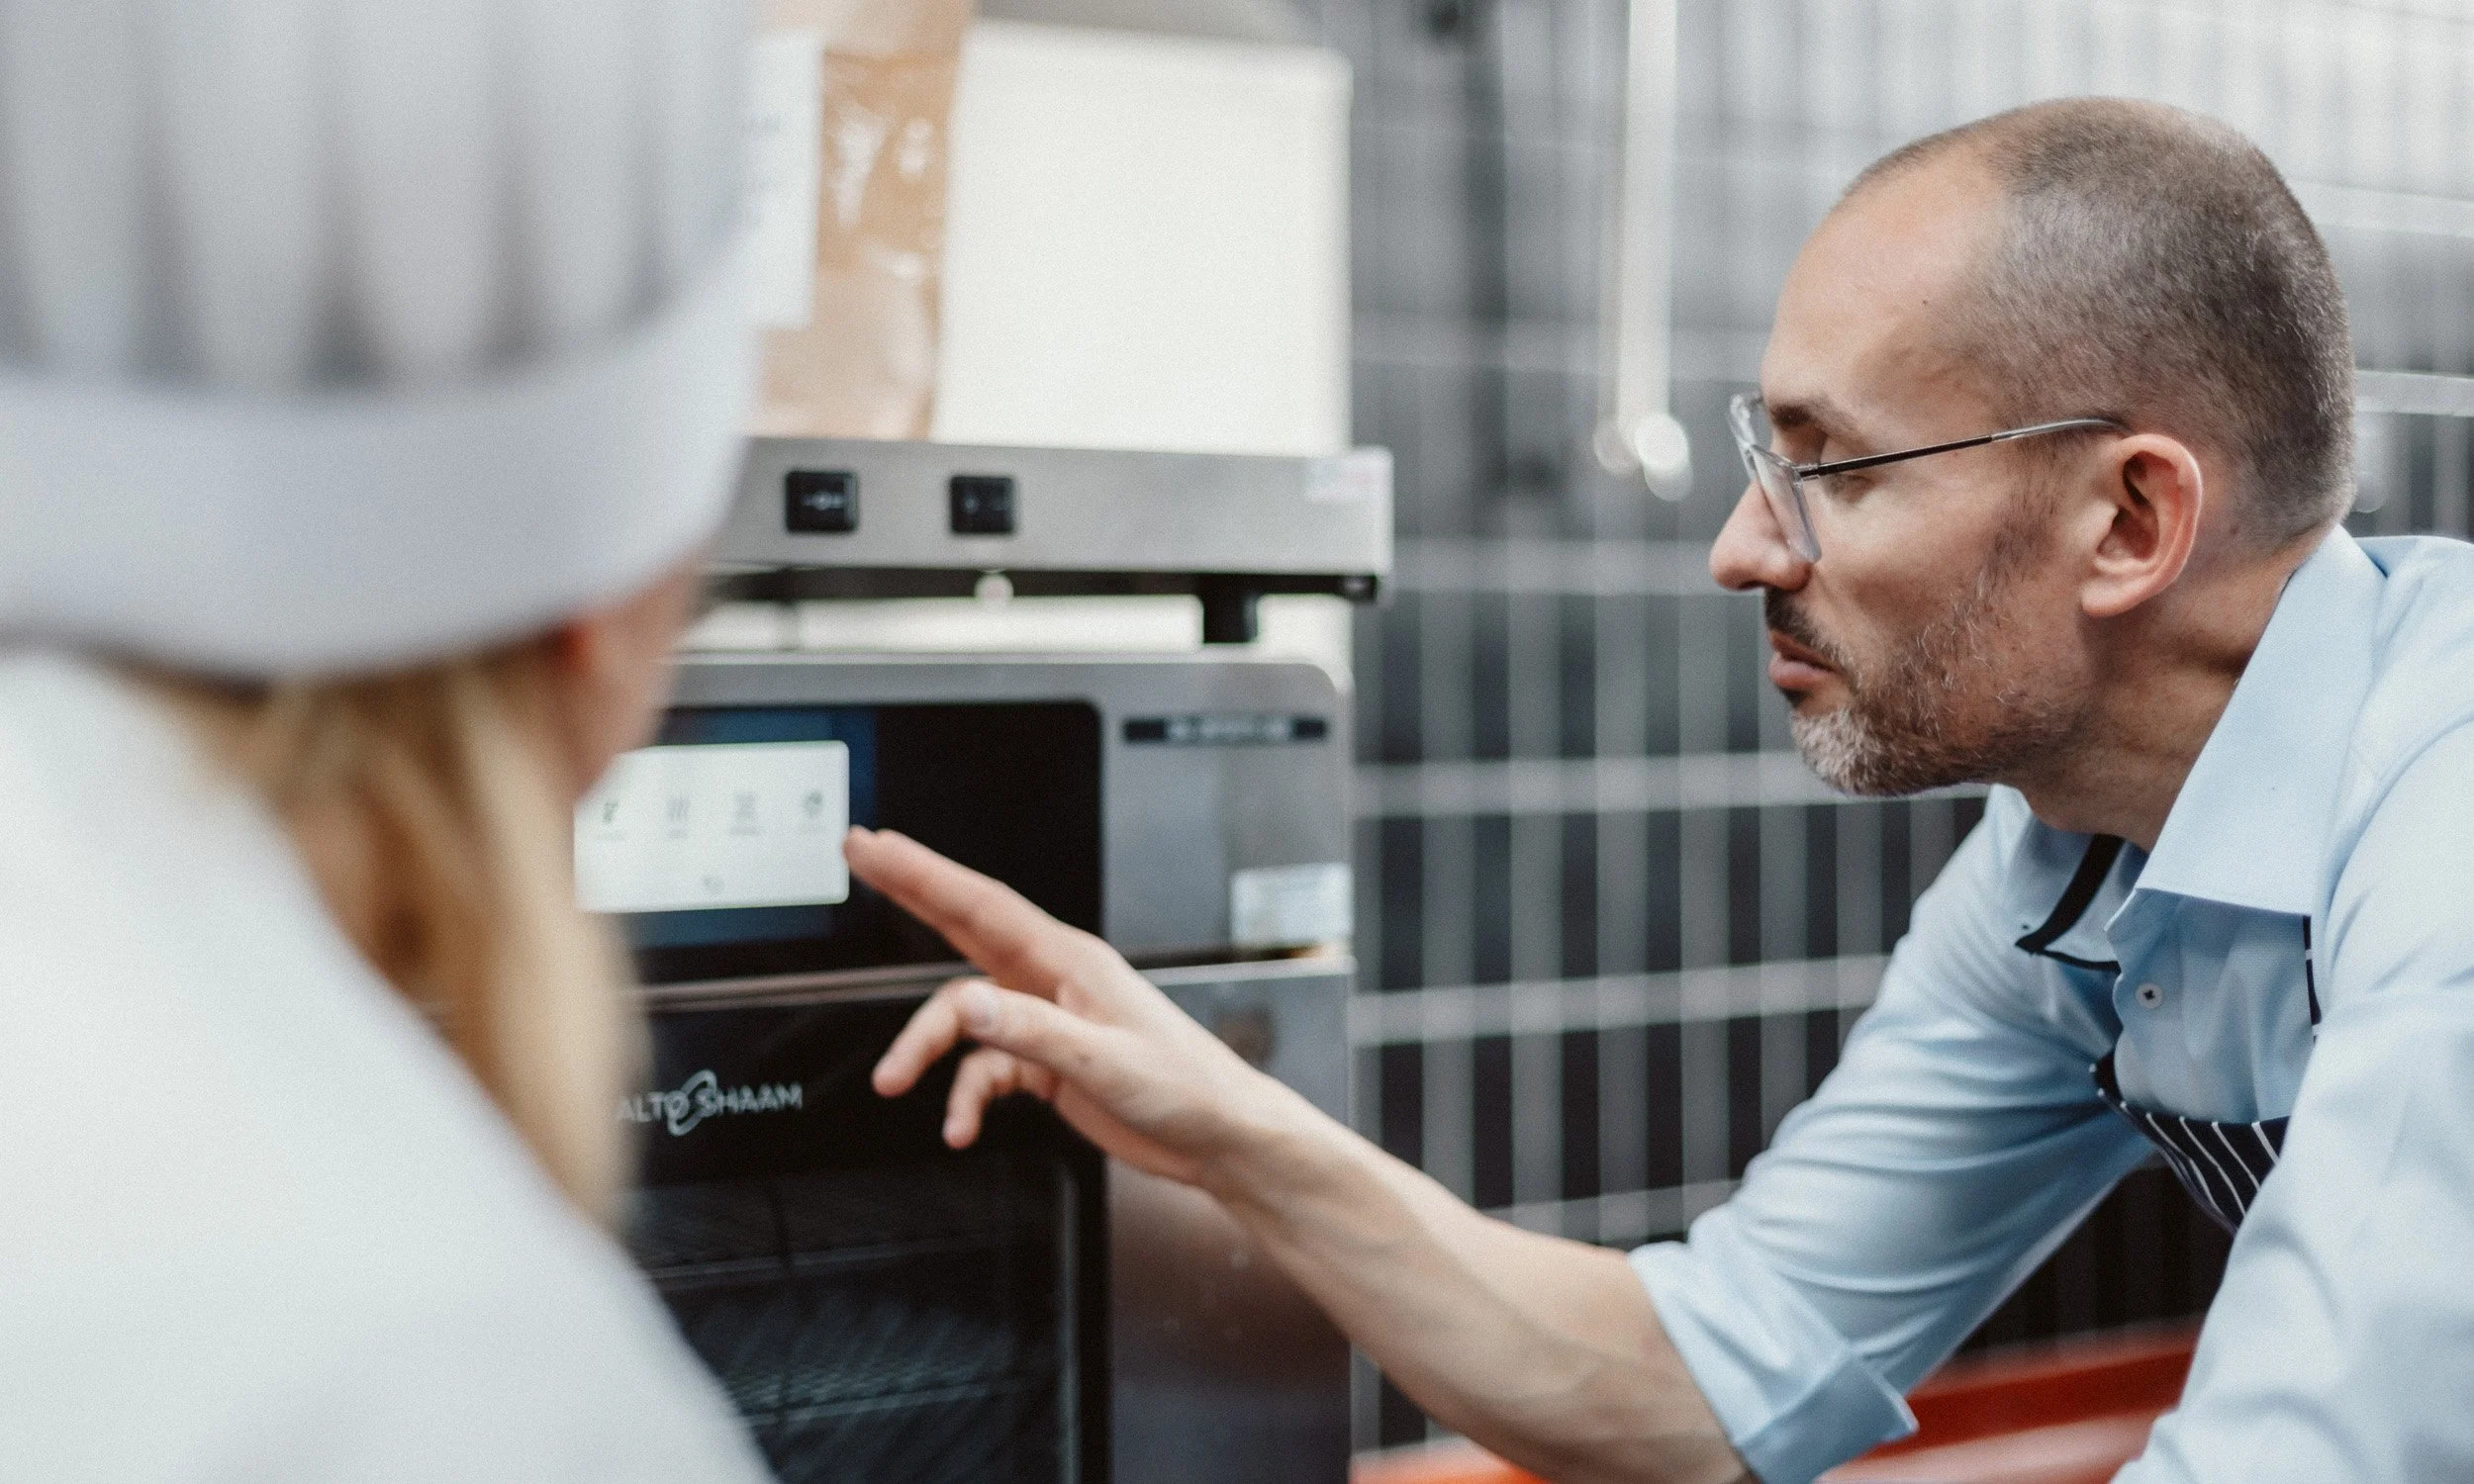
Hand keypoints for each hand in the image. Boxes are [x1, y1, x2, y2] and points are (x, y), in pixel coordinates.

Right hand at [846, 827, 1291, 1187]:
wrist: (1220, 1139)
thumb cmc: (1187, 1090)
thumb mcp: (1105, 1062)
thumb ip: (1033, 1032)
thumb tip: (969, 1004)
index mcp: (1070, 961)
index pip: (981, 904)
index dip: (922, 872)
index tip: (876, 847)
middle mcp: (1053, 980)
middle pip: (964, 928)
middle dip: (909, 893)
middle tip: (860, 856)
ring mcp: (1047, 1020)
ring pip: (963, 1017)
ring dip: (925, 1049)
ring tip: (895, 1080)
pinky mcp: (1047, 1061)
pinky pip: (984, 1067)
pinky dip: (964, 1096)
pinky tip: (961, 1126)